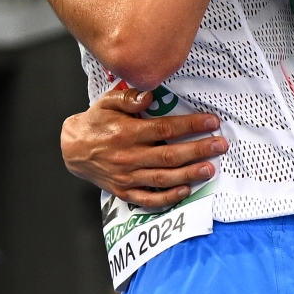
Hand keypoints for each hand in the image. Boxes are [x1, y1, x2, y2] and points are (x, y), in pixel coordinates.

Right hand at [64, 78, 226, 206]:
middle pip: (169, 155)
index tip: (211, 122)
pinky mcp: (124, 191)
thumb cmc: (95, 123)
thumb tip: (149, 95)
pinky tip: (186, 191)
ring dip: (189, 174)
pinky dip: (168, 197)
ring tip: (210, 169)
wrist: (73, 149)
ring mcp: (127, 176)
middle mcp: (129, 156)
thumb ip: (128, 97)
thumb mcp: (107, 102)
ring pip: (163, 178)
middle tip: (220, 146)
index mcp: (127, 133)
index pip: (164, 129)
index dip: (190, 126)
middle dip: (198, 151)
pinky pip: (149, 198)